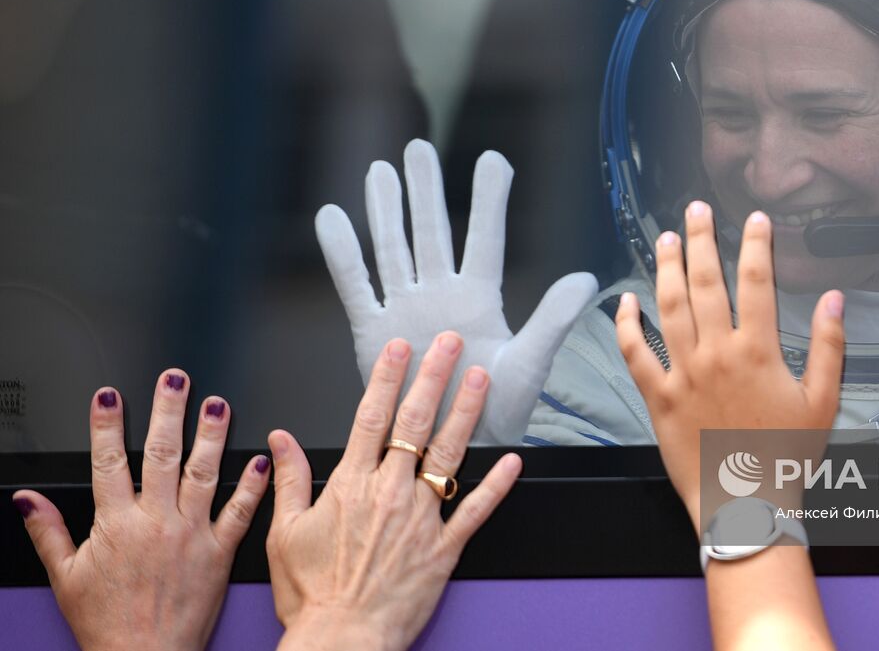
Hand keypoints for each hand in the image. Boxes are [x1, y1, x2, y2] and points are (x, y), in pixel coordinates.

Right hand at [13, 372, 269, 650]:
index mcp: (116, 525)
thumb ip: (48, 532)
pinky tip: (261, 459)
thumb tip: (27, 499)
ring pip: (204, 473)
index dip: (107, 425)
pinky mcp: (220, 553)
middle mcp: (156, 523)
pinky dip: (252, 485)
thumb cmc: (107, 624)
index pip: (108, 462)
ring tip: (218, 403)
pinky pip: (240, 512)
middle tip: (176, 379)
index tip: (110, 396)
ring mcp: (191, 535)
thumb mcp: (66, 577)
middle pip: (162, 455)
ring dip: (212, 435)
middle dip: (168, 412)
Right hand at [268, 333, 520, 650]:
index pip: (371, 417)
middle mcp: (389, 493)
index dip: (387, 377)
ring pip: (448, 454)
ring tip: (480, 379)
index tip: (400, 347)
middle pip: (414, 423)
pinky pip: (476, 510)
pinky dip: (496, 484)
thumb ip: (289, 479)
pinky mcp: (444, 548)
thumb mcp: (284, 533)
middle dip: (432, 377)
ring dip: (466, 412)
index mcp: (350, 485)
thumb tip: (280, 439)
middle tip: (449, 343)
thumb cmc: (311, 595)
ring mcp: (420, 519)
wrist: (340, 640)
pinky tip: (513, 459)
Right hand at [316, 141, 597, 444]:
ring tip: (380, 170)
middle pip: (430, 231)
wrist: (454, 446)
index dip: (488, 199)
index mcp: (481, 298)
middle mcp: (441, 294)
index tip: (494, 160)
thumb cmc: (499, 409)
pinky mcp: (374, 331)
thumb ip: (552, 319)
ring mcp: (406, 309)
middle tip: (417, 149)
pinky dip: (343, 253)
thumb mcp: (531, 362)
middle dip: (424, 190)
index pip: (485, 238)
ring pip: (392, 248)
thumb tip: (586, 279)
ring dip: (385, 210)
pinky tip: (332, 217)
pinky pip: (355, 285)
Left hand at [614, 202, 845, 533]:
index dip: (756, 243)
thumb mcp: (823, 402)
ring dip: (665, 268)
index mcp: (758, 352)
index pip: (756, 281)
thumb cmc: (786, 457)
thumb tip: (834, 300)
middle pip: (705, 282)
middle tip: (696, 210)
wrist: (746, 506)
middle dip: (701, 239)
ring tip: (665, 239)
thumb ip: (830, 347)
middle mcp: (716, 354)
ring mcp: (682, 374)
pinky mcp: (657, 397)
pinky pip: (635, 353)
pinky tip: (625, 302)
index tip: (755, 219)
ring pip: (668, 307)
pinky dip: (627, 325)